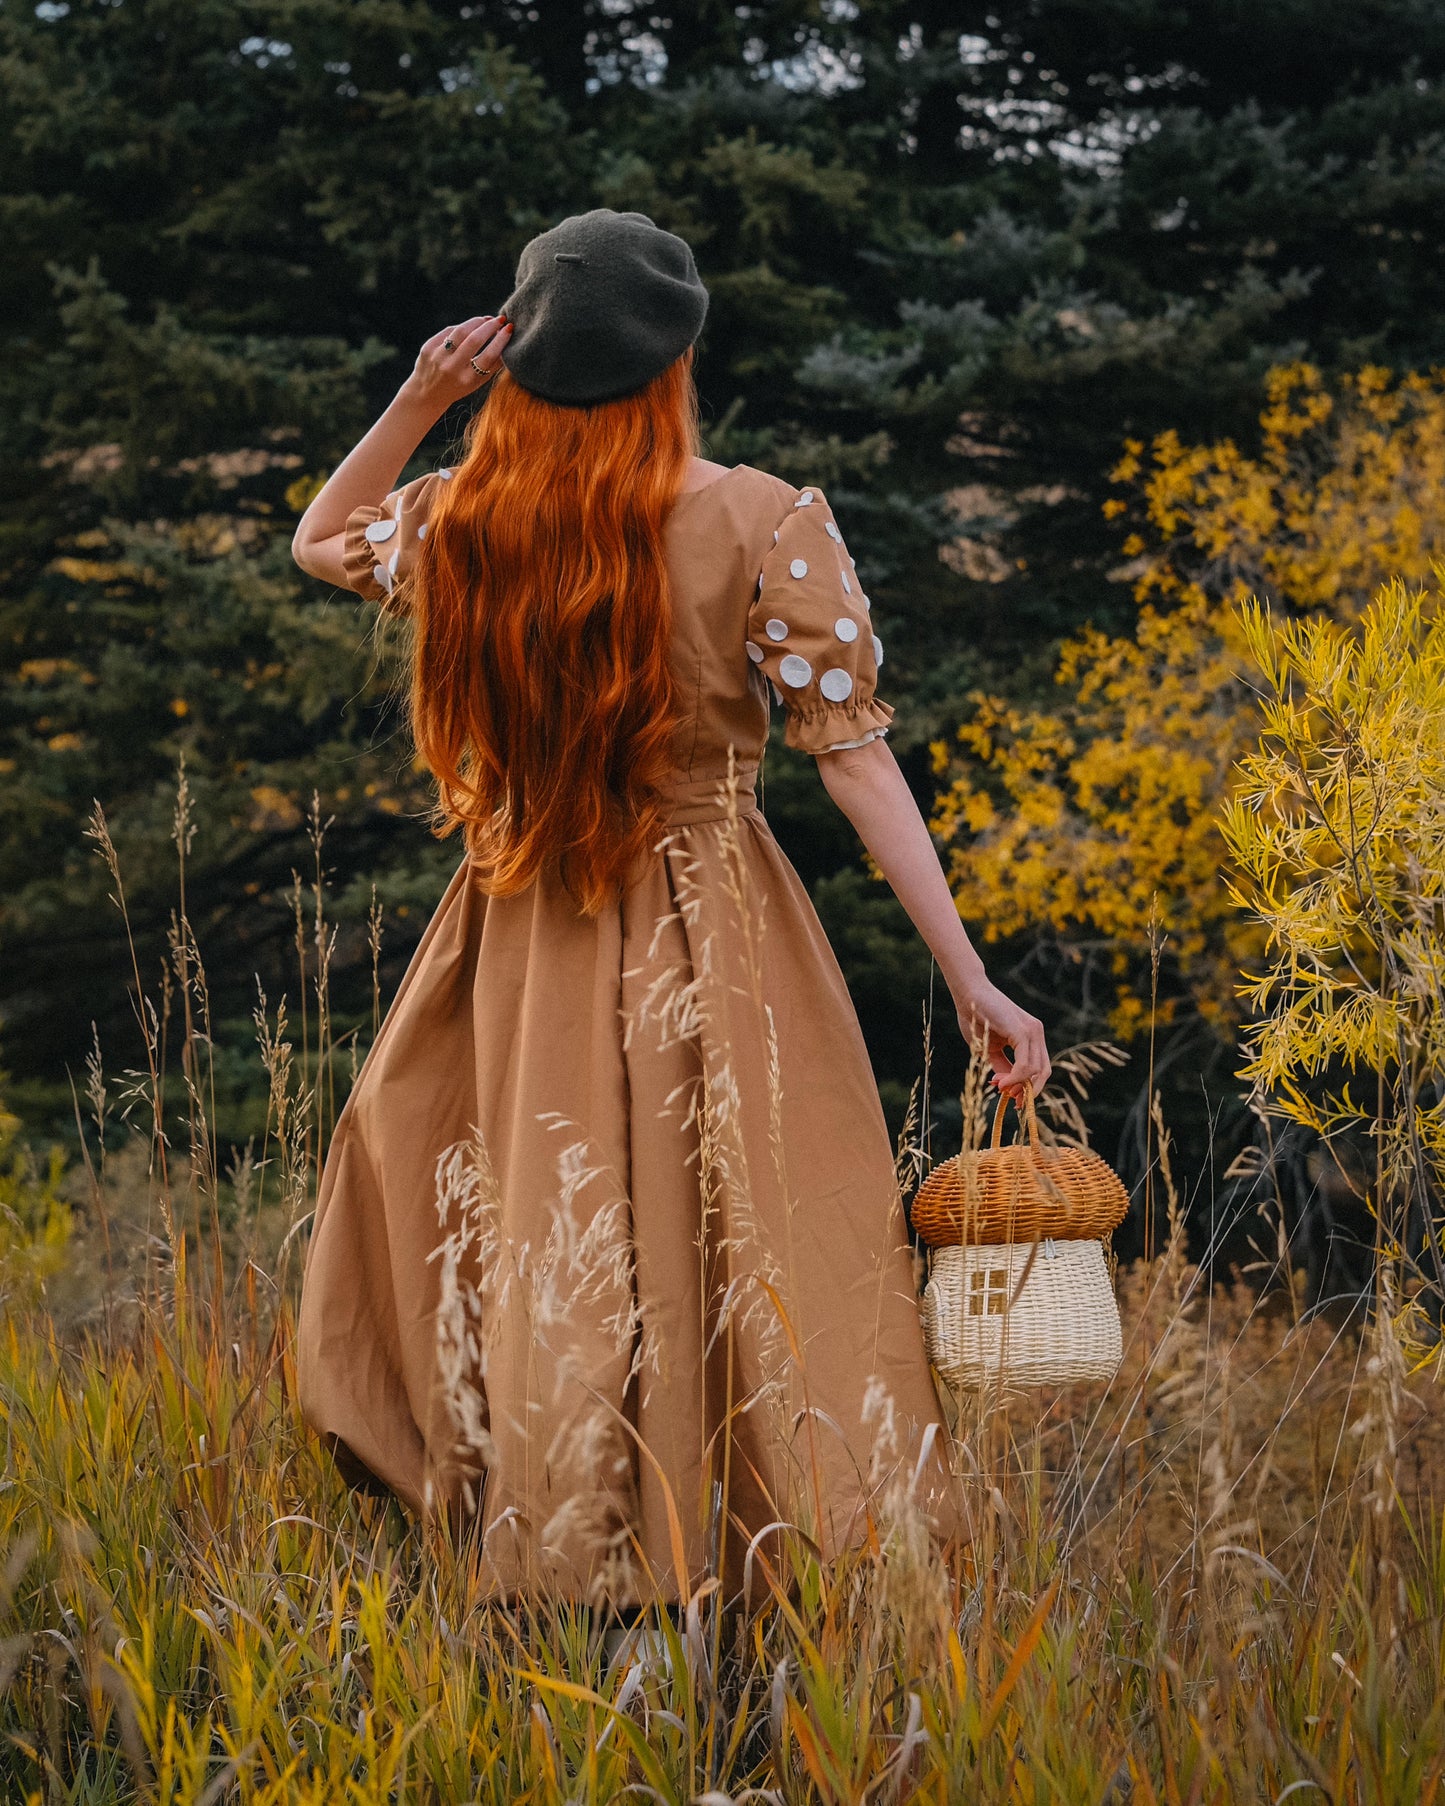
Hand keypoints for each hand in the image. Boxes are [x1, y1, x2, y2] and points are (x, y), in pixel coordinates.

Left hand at [400, 315, 513, 415]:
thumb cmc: (458, 386)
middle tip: (501, 319)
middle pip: (475, 340)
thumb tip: (507, 341)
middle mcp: (452, 368)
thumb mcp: (476, 383)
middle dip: (490, 326)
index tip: (509, 329)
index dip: (501, 339)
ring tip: (487, 319)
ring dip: (477, 321)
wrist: (426, 394)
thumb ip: (492, 366)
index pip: (489, 355)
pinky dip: (462, 327)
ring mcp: (438, 357)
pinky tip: (470, 326)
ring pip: (461, 331)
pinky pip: (448, 331)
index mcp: (468, 380)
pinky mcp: (428, 348)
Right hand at [952, 977, 1050, 1101]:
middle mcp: (1036, 1033)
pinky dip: (1015, 1077)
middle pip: (1044, 1071)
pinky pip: (1026, 1063)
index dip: (1029, 1086)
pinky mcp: (1023, 1032)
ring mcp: (1032, 1031)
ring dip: (1019, 1086)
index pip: (1039, 1068)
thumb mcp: (990, 1048)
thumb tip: (1007, 1086)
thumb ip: (1001, 1065)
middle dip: (1029, 1091)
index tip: (1014, 1099)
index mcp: (1030, 1036)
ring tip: (1001, 1089)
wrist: (967, 994)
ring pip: (1036, 1070)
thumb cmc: (975, 1018)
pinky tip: (1001, 1083)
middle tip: (1013, 1102)